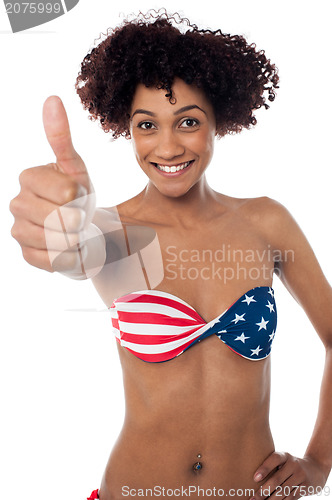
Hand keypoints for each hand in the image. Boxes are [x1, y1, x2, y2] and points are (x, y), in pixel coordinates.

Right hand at [10, 96, 94, 271]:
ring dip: (77, 239)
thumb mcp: (75, 168)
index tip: (79, 196)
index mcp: (29, 178)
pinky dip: (71, 257)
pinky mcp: (26, 254)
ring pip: (59, 241)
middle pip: (62, 218)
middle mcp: (17, 203)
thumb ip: (62, 138)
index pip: (67, 192)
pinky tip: (70, 248)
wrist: (80, 229)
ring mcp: (19, 231)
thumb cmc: (77, 197)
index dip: (82, 197)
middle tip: (79, 217)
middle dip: (80, 219)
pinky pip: (55, 261)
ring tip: (74, 232)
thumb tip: (52, 99)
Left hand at [251, 451, 329, 498]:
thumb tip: (255, 480)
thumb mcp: (284, 460)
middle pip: (277, 479)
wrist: (315, 468)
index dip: (264, 468)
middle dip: (264, 491)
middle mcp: (293, 464)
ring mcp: (301, 475)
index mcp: (285, 456)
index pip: (274, 459)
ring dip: (271, 499)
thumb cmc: (291, 465)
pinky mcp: (306, 486)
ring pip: (283, 491)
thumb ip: (273, 466)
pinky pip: (292, 497)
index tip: (255, 478)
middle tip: (253, 498)